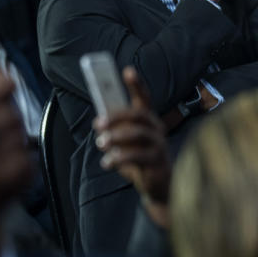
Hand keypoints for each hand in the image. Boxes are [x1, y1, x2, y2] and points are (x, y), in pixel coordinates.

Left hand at [94, 67, 171, 226]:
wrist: (157, 186)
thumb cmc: (139, 160)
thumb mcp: (126, 143)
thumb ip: (117, 130)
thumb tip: (100, 122)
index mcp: (148, 121)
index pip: (144, 99)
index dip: (137, 85)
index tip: (127, 70)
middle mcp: (156, 129)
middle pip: (139, 115)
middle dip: (116, 116)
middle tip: (98, 124)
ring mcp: (159, 145)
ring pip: (138, 134)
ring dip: (115, 138)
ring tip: (101, 144)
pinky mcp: (157, 162)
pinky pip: (137, 156)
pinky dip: (118, 158)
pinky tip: (108, 163)